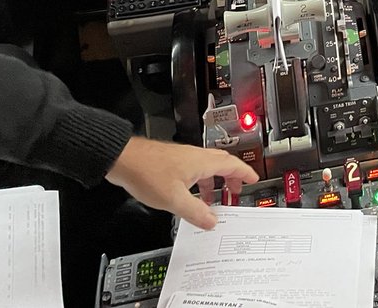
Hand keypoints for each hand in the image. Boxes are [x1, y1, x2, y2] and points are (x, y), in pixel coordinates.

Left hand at [106, 137, 259, 230]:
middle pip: (223, 164)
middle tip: (235, 191)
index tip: (253, 179)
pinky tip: (189, 195)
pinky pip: (194, 170)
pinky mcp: (172, 162)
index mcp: (202, 162)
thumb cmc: (147, 172)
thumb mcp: (174, 199)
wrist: (124, 159)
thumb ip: (195, 212)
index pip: (233, 165)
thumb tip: (211, 221)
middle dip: (232, 178)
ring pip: (207, 167)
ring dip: (214, 182)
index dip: (245, 173)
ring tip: (211, 200)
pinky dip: (199, 182)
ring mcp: (184, 158)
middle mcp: (196, 157)